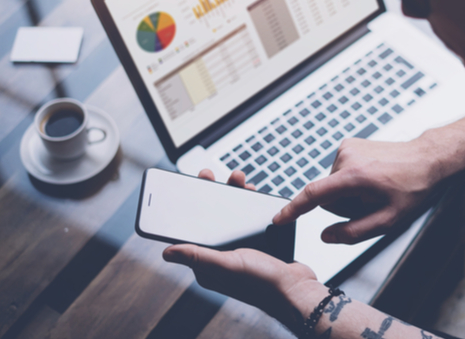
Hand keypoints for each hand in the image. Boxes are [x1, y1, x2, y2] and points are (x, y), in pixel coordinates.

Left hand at [163, 170, 323, 326]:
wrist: (297, 289)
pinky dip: (250, 206)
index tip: (189, 186)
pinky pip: (248, 221)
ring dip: (233, 196)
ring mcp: (240, 251)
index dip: (189, 207)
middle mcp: (222, 258)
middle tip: (211, 176)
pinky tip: (254, 196)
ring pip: (231, 217)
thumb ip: (198, 256)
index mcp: (208, 265)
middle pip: (211, 219)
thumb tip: (167, 252)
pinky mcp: (257, 246)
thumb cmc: (263, 284)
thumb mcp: (227, 265)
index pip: (192, 231)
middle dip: (211, 196)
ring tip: (239, 182)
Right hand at [273, 136, 443, 244]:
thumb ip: (353, 232)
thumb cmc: (412, 187)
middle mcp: (346, 157)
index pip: (313, 194)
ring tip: (376, 189)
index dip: (293, 209)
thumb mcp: (388, 220)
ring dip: (349, 193)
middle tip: (372, 203)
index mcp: (354, 176)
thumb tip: (326, 236)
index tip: (278, 218)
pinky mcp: (349, 144)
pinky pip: (340, 173)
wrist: (426, 158)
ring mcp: (347, 148)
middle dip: (344, 206)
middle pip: (328, 196)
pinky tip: (373, 179)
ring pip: (334, 185)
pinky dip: (352, 180)